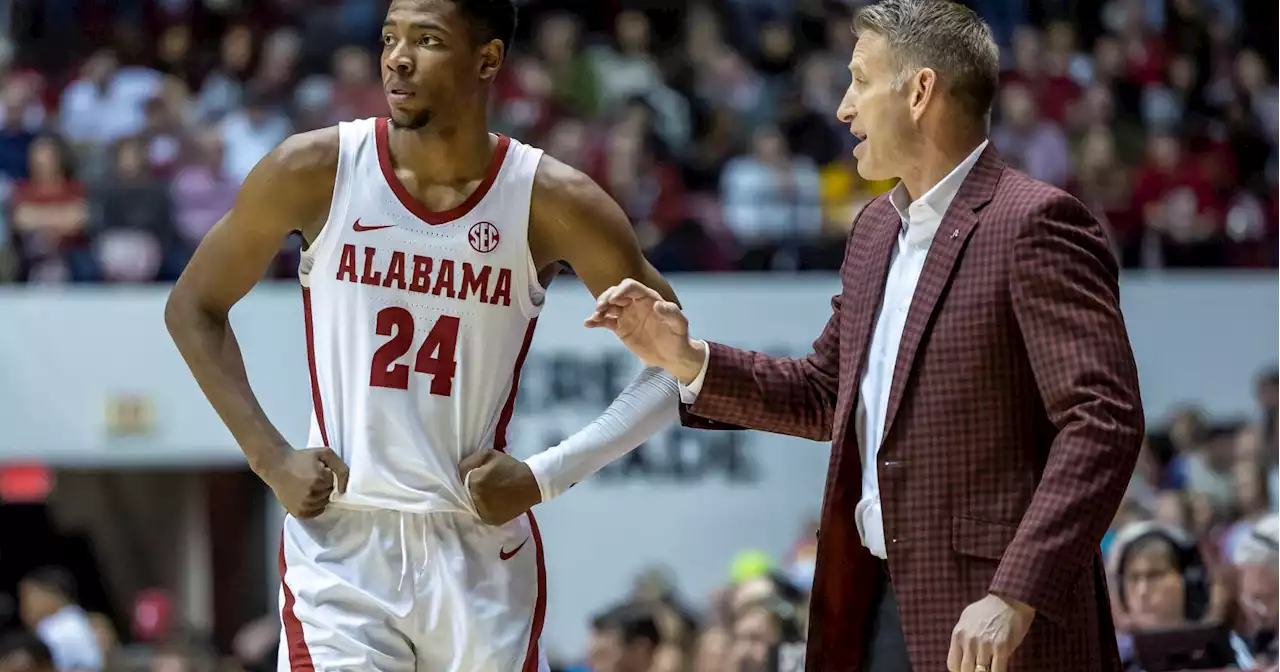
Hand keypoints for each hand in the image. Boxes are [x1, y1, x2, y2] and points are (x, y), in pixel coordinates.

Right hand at [255, 446, 348, 518]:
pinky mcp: (298, 513)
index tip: (317, 470)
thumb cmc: (301, 458)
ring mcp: (304, 506)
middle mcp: (312, 495)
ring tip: (307, 486)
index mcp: (320, 480)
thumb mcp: (324, 454)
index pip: (335, 483)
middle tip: (311, 477)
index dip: (328, 475)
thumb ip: (341, 468)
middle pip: (330, 494)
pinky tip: (306, 496)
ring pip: (323, 504)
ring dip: (319, 496)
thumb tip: (344, 489)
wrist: (277, 466)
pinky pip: (315, 513)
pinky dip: (314, 506)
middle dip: (324, 486)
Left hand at [459, 449, 541, 524]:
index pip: (461, 478)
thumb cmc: (509, 467)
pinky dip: (484, 508)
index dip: (469, 474)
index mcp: (475, 482)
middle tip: (484, 483)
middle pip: (465, 492)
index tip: (479, 473)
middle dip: (472, 487)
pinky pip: (481, 513)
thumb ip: (470, 461)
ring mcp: (484, 512)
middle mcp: (477, 499)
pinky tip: (493, 501)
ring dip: (476, 499)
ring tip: (489, 492)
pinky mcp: (491, 520)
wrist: (531, 483)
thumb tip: (460, 471)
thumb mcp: (488, 455)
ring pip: (472, 504)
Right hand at [584, 279, 703, 382]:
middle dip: (606, 297)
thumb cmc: (679, 337)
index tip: (614, 300)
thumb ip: (671, 313)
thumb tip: (658, 304)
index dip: (621, 290)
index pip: (631, 287)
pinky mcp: (620, 328)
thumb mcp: (680, 325)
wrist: (672, 355)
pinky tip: (588, 324)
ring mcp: (626, 315)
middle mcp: (635, 303)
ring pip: (608, 306)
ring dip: (599, 309)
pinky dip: (596, 321)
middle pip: (616, 293)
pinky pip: (605, 321)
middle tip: (600, 308)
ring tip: (595, 317)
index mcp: (648, 298)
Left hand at [947, 593, 1034, 671]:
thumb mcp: (966, 620)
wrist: (1009, 600)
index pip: (953, 665)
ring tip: (989, 668)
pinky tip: (999, 668)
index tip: (968, 669)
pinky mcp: (1001, 648)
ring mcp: (984, 645)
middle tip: (980, 668)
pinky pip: (997, 671)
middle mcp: (969, 641)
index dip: (960, 671)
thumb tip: (960, 655)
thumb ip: (962, 638)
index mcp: (958, 634)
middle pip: (965, 671)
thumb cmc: (988, 609)